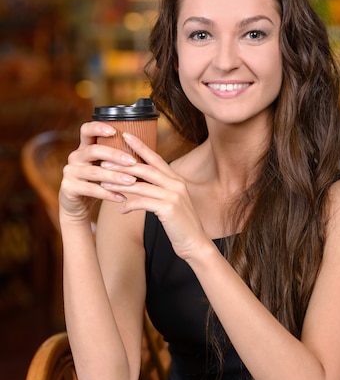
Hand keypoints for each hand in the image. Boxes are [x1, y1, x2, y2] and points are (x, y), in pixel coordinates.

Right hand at [58, 121, 137, 223]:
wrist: (78, 206)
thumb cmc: (96, 183)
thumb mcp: (104, 168)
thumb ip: (115, 159)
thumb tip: (143, 150)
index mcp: (84, 148)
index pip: (86, 130)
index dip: (98, 127)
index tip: (114, 131)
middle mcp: (75, 157)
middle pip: (94, 150)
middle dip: (115, 155)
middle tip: (132, 162)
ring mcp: (70, 172)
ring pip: (94, 172)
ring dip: (115, 176)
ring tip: (132, 181)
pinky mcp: (69, 187)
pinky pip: (91, 189)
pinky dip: (108, 194)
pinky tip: (122, 197)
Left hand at [101, 131, 211, 260]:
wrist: (195, 243)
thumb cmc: (180, 224)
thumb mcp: (171, 202)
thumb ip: (159, 190)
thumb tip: (139, 182)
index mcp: (177, 179)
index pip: (156, 158)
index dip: (141, 146)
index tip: (125, 135)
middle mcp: (176, 184)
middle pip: (146, 168)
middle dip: (124, 164)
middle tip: (104, 161)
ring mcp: (173, 195)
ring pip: (141, 185)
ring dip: (121, 184)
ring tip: (104, 183)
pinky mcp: (168, 208)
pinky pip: (142, 202)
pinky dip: (130, 205)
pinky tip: (121, 210)